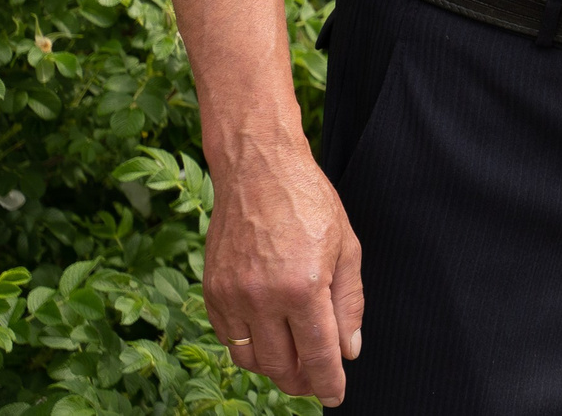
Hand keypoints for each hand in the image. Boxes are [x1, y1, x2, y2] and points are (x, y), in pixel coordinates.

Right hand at [204, 136, 365, 402]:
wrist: (258, 169)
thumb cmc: (309, 201)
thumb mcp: (347, 246)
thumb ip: (349, 303)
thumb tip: (349, 351)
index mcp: (303, 286)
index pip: (318, 355)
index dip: (329, 382)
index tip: (336, 396)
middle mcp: (263, 297)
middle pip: (281, 366)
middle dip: (302, 382)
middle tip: (317, 382)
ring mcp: (232, 296)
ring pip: (251, 359)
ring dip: (275, 370)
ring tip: (295, 363)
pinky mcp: (212, 291)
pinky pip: (230, 338)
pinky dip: (251, 347)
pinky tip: (270, 338)